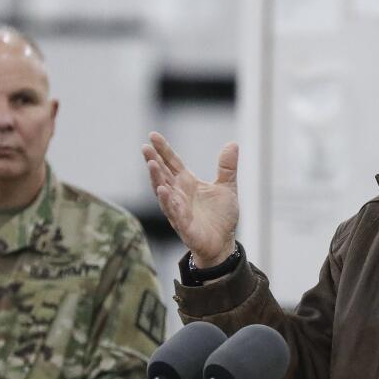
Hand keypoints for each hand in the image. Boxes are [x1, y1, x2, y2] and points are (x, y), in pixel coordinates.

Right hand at [143, 133, 239, 266]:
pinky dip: (168, 202)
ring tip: (151, 164)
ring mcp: (178, 209)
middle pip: (163, 174)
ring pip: (163, 192)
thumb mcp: (227, 187)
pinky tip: (163, 191)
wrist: (224, 243)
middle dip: (154, 161)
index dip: (163, 150)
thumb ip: (227, 167)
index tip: (152, 135)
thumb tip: (232, 143)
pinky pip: (173, 212)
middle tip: (145, 147)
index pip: (172, 163)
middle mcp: (179, 194)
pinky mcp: (183, 225)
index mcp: (187, 183)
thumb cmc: (221, 216)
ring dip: (156, 179)